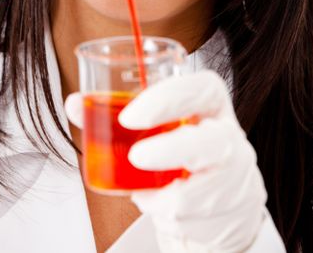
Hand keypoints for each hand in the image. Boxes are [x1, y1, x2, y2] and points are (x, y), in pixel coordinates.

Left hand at [65, 70, 267, 252]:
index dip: (166, 99)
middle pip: (214, 141)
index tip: (129, 117)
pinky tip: (162, 206)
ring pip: (203, 193)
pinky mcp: (238, 212)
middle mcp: (230, 135)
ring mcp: (238, 176)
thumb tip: (74, 103)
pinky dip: (169, 218)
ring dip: (163, 198)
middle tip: (135, 157)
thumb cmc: (178, 151)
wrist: (215, 197)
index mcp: (211, 103)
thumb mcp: (153, 125)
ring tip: (144, 190)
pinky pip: (198, 222)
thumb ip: (113, 111)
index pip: (201, 89)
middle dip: (171, 150)